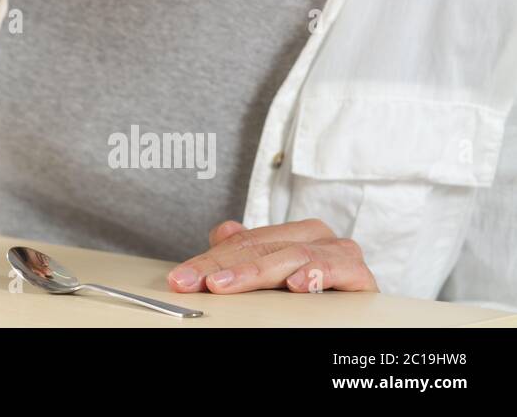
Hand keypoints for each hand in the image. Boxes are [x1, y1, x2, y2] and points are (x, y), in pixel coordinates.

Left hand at [166, 218, 378, 294]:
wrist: (359, 310)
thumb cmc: (314, 290)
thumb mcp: (270, 272)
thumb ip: (245, 253)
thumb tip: (223, 230)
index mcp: (289, 233)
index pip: (239, 243)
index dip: (208, 261)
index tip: (181, 279)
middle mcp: (313, 237)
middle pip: (260, 247)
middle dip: (224, 267)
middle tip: (200, 283)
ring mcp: (337, 253)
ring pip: (291, 254)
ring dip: (257, 271)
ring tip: (229, 284)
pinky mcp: (360, 274)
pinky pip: (338, 269)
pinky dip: (317, 274)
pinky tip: (297, 284)